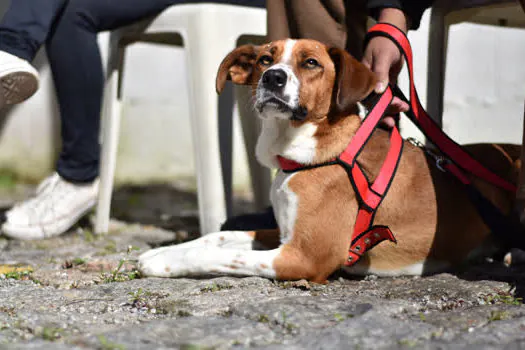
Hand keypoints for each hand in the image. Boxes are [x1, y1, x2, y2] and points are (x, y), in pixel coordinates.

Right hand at [362, 8, 410, 125]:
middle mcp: (366, 84)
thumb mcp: (383, 57)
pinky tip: (401, 109)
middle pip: (370, 103)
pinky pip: (388, 98)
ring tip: (401, 113)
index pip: (363, 97)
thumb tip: (378, 90)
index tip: (378, 116)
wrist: (394, 36)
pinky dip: (394, 105)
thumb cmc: (385, 44)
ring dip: (389, 110)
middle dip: (380, 113)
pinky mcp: (385, 84)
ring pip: (380, 103)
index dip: (369, 108)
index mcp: (362, 78)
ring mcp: (376, 85)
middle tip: (391, 122)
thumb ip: (381, 73)